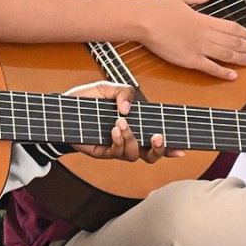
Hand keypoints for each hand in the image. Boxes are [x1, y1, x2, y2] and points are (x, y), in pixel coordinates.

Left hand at [64, 82, 178, 161]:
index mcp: (136, 125)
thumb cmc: (88, 100)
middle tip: (156, 136)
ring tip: (120, 123)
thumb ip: (123, 92)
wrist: (63, 108)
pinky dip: (118, 140)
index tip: (182, 148)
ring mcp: (116, 147)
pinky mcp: (102, 152)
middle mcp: (129, 139)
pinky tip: (113, 129)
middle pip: (151, 156)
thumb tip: (129, 108)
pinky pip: (116, 152)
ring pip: (134, 154)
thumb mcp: (107, 89)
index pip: (157, 139)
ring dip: (131, 138)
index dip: (171, 146)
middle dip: (159, 149)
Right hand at [140, 0, 245, 79]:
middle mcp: (206, 34)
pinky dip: (223, 72)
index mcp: (204, 19)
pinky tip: (233, 76)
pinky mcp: (189, 60)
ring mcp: (199, 47)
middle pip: (233, 41)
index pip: (231, 27)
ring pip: (226, 54)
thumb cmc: (159, 8)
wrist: (145, 20)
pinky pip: (210, 68)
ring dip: (242, 58)